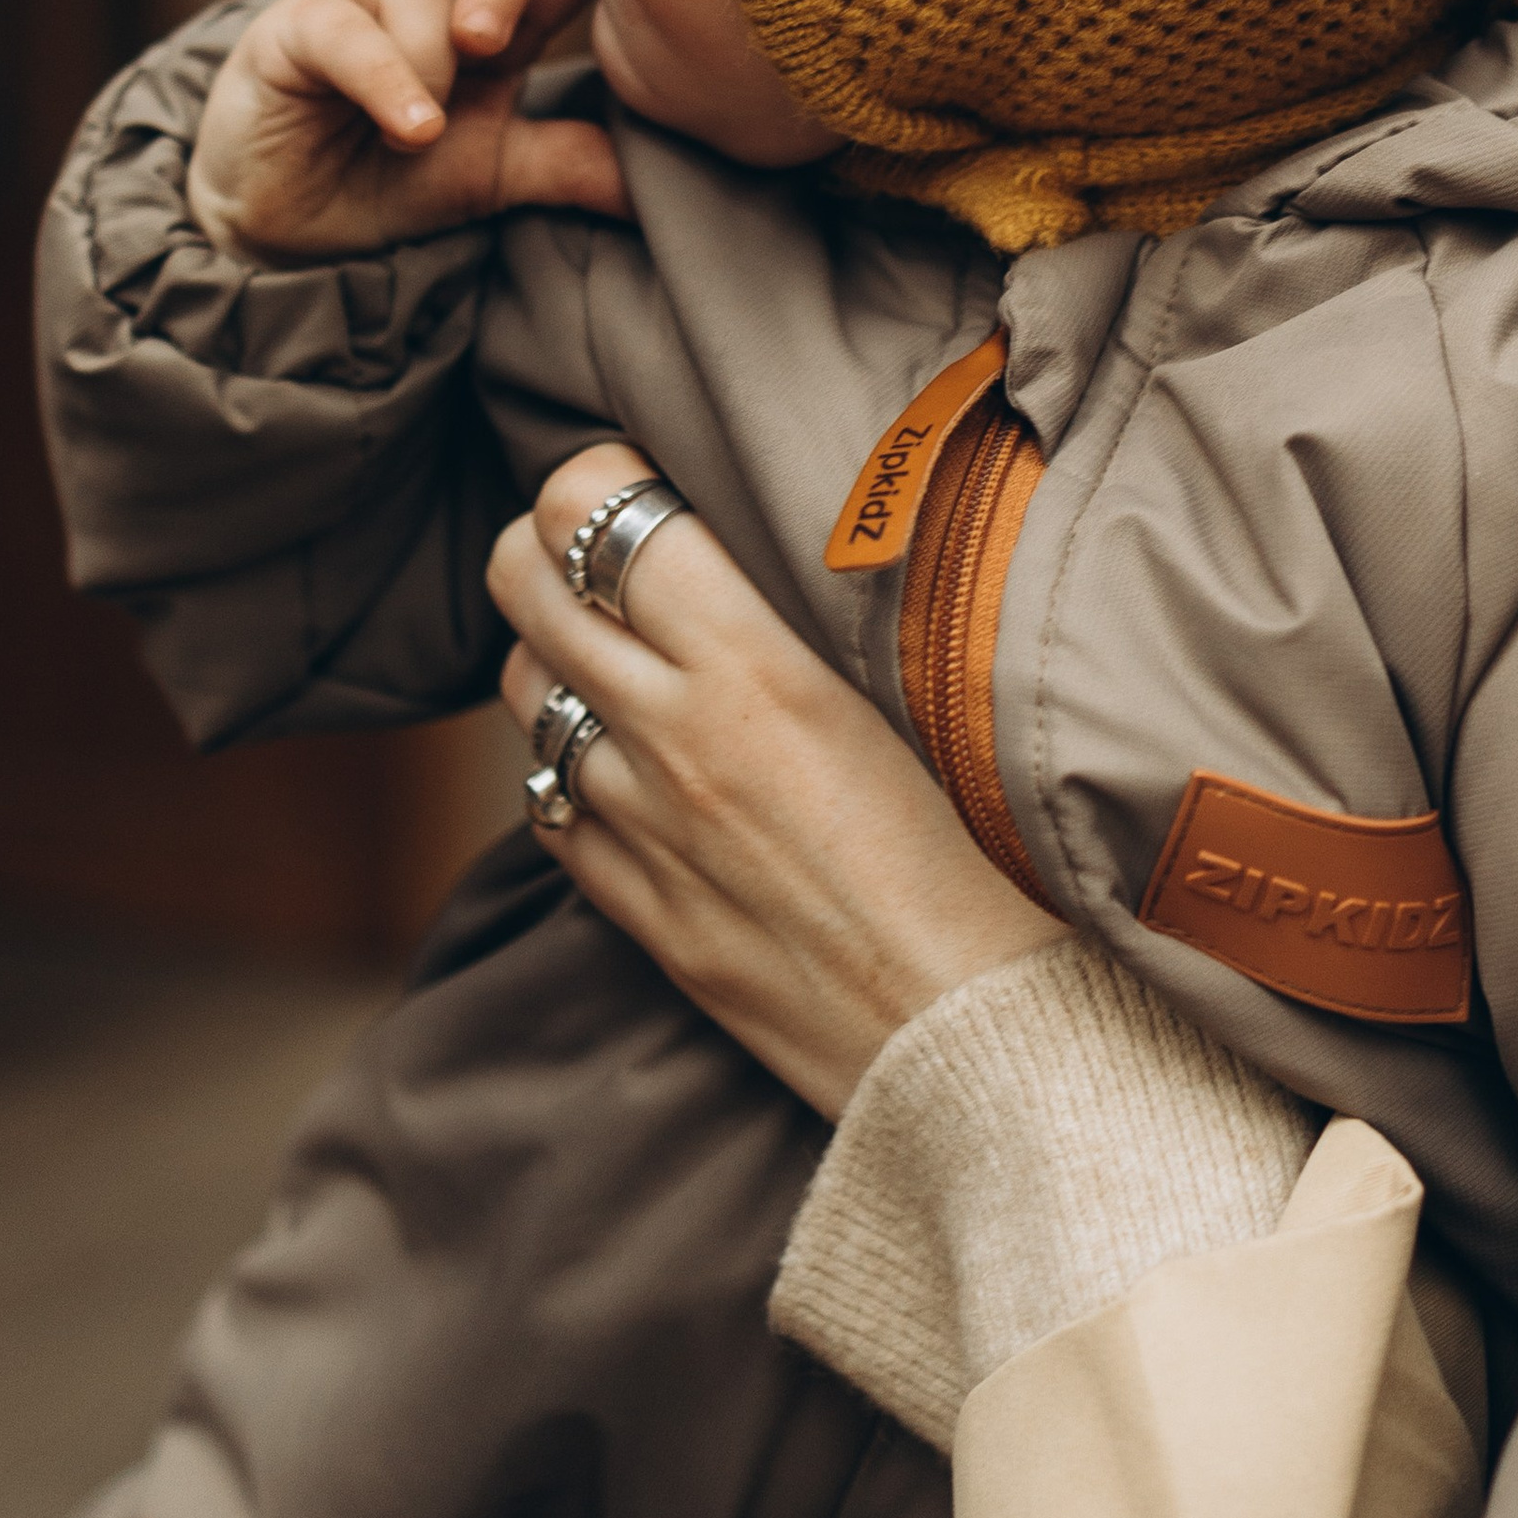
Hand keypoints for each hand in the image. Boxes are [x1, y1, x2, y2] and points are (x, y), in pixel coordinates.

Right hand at [187, 0, 633, 264]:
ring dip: (430, 53)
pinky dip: (385, 77)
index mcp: (491, 14)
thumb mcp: (496, 176)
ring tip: (427, 132)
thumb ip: (569, 162)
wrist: (283, 228)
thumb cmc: (392, 180)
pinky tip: (409, 128)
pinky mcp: (292, 25)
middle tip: (499, 47)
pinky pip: (345, 29)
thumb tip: (654, 186)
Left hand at [492, 441, 1068, 1116]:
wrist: (978, 1040)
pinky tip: (629, 769)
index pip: (593, 507)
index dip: (602, 478)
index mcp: (753, 663)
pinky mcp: (637, 912)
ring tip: (623, 657)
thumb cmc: (995, 859)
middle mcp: (671, 733)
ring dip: (555, 653)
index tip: (648, 488)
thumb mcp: (918, 696)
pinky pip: (546, 802)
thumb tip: (762, 547)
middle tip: (611, 553)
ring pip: (522, 685)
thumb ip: (816, 618)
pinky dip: (568, 767)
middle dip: (552, 544)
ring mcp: (639, 827)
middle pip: (525, 575)